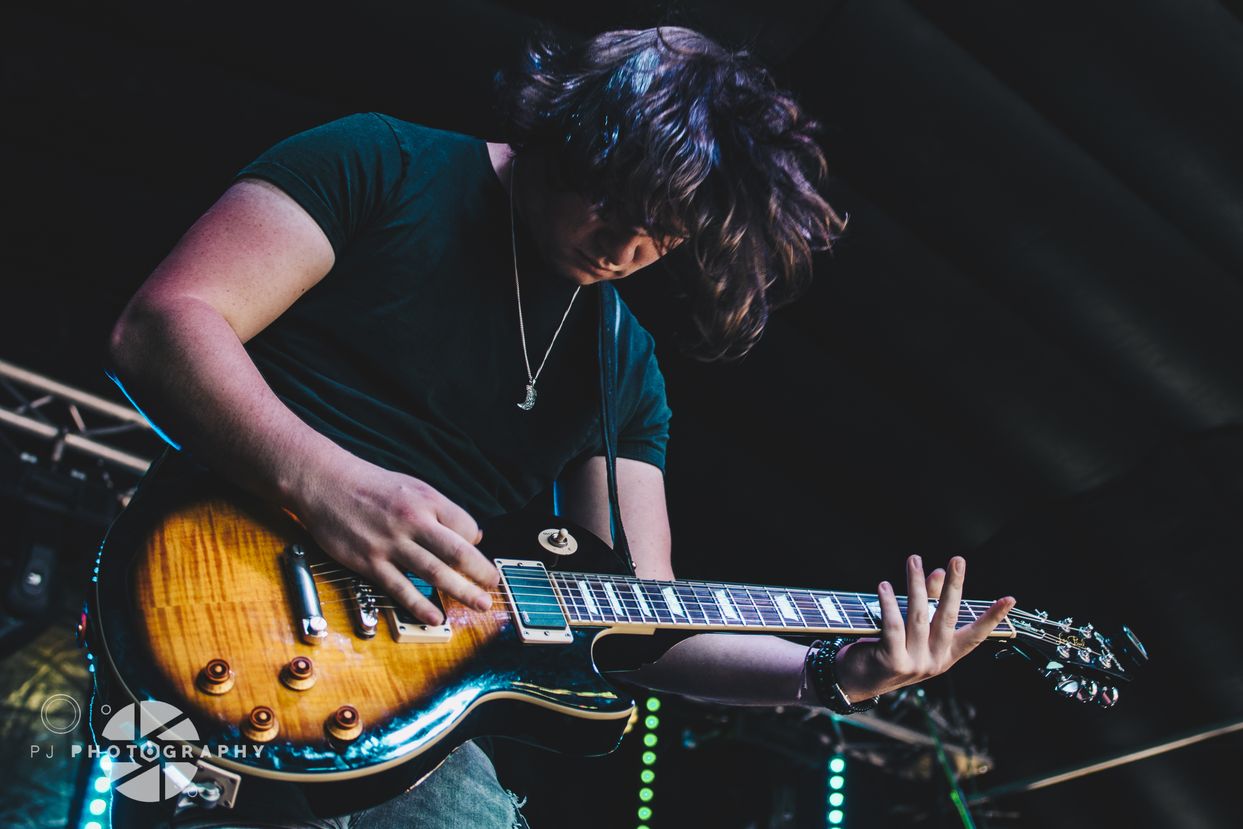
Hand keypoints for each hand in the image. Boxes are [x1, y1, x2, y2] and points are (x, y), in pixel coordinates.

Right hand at [291, 451, 499, 624]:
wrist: (325, 482)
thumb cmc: (371, 486)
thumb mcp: (414, 487)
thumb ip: (443, 511)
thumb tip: (474, 535)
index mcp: (426, 501)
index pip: (465, 527)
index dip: (476, 545)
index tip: (478, 559)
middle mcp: (413, 521)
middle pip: (457, 552)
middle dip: (481, 573)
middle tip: (493, 588)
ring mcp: (391, 543)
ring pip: (434, 572)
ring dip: (461, 591)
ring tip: (479, 605)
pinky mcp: (369, 561)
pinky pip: (400, 588)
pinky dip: (420, 604)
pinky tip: (435, 616)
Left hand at [832, 555, 1014, 699]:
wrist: (854, 682)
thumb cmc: (885, 650)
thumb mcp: (912, 630)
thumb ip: (928, 603)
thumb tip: (938, 572)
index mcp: (945, 656)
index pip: (975, 636)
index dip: (992, 617)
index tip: (1010, 599)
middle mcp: (935, 662)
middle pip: (948, 618)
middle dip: (954, 586)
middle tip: (958, 560)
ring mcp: (916, 664)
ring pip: (919, 616)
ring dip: (916, 584)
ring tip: (913, 560)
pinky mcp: (894, 661)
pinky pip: (894, 625)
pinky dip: (890, 603)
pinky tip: (885, 585)